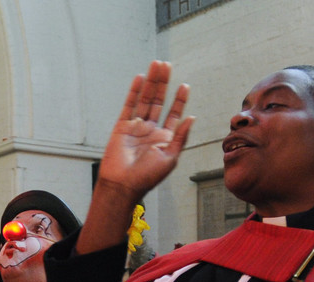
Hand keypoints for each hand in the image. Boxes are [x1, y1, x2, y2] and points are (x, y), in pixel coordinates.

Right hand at [96, 60, 194, 203]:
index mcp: (165, 138)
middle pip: (158, 101)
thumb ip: (181, 137)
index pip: (173, 114)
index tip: (185, 85)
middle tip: (167, 65)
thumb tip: (191, 118)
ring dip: (151, 83)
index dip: (179, 99)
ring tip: (156, 65)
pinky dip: (134, 92)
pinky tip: (141, 78)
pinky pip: (129, 105)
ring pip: (145, 99)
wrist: (123, 185)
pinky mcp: (122, 127)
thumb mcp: (171, 157)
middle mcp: (151, 130)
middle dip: (163, 83)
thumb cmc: (147, 177)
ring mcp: (136, 127)